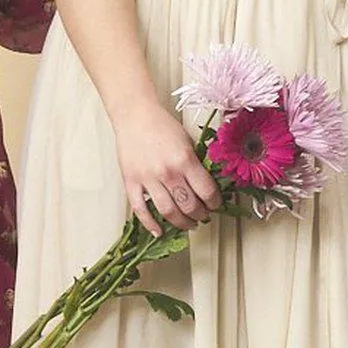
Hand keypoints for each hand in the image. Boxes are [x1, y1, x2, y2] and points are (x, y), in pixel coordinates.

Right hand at [114, 99, 220, 236]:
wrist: (135, 115)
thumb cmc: (161, 125)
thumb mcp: (189, 140)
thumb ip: (198, 163)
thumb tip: (211, 183)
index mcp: (185, 160)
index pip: (207, 192)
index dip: (215, 203)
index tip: (215, 204)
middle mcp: (167, 172)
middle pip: (189, 206)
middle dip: (200, 215)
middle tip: (203, 216)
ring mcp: (148, 179)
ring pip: (168, 212)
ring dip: (181, 223)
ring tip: (188, 224)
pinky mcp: (131, 183)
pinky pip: (141, 210)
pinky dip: (150, 224)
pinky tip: (159, 231)